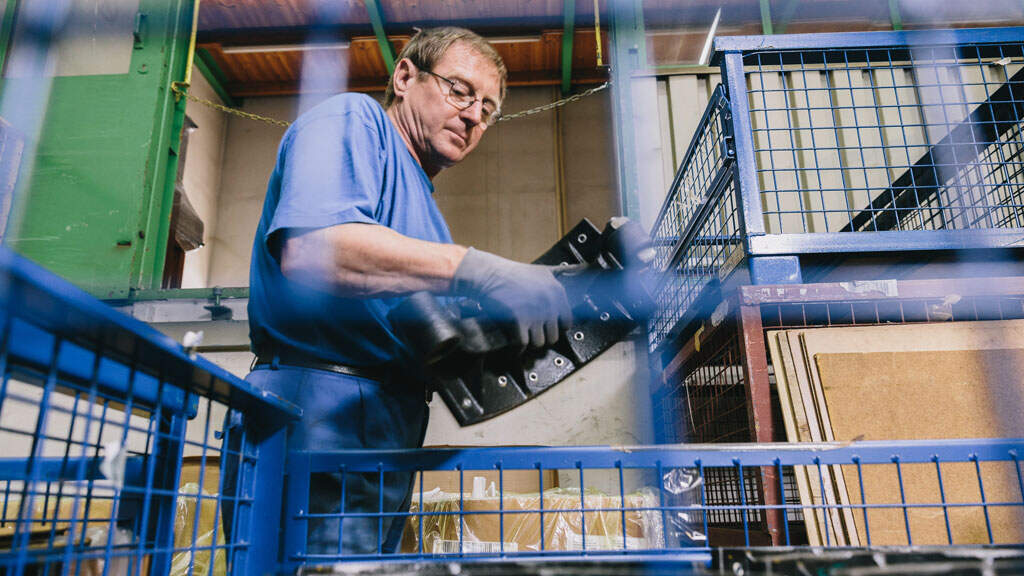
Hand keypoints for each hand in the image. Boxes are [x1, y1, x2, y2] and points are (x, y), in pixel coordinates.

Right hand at [451, 248, 572, 347]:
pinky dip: (516, 349)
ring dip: (529, 343)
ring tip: (521, 338)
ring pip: (539, 343)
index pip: (567, 322)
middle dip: (541, 337)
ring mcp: (533, 313)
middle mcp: (549, 303)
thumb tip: (572, 292)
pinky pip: (522, 344)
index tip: (546, 329)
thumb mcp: (541, 273)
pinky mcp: (517, 320)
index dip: (555, 328)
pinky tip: (512, 348)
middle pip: (553, 336)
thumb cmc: (511, 274)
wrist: (487, 274)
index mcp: (557, 291)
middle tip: (530, 334)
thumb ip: (556, 287)